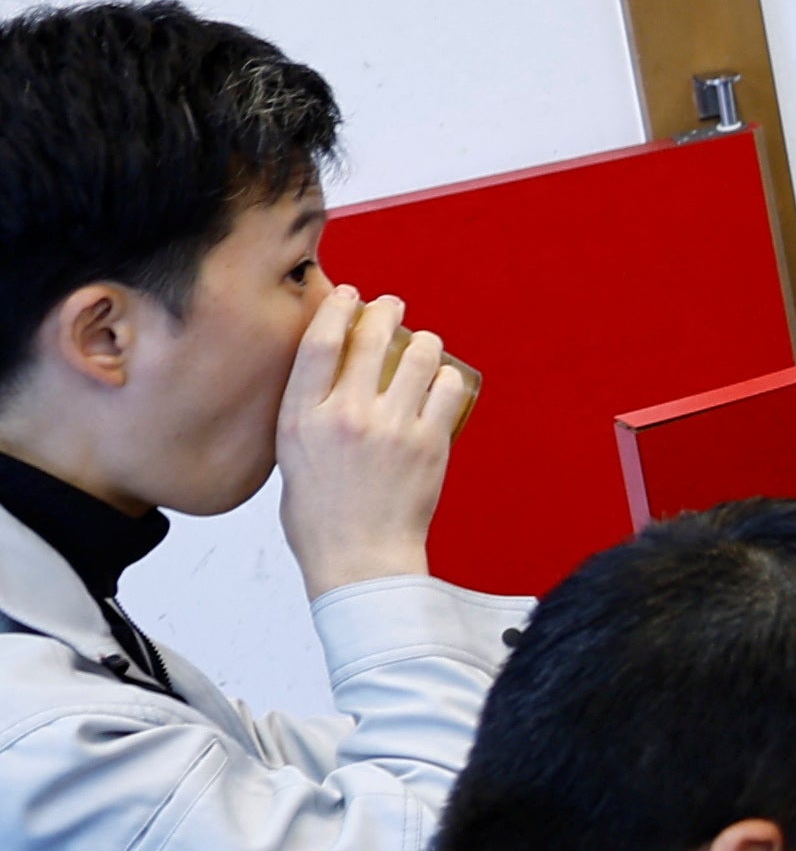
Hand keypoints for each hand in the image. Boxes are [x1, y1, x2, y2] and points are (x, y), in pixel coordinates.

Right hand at [275, 285, 475, 592]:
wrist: (360, 556)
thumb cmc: (320, 514)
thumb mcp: (292, 456)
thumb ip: (309, 412)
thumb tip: (331, 373)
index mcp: (302, 418)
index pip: (318, 344)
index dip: (337, 309)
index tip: (349, 294)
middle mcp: (345, 416)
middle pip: (370, 337)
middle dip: (385, 311)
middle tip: (391, 306)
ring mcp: (391, 427)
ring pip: (419, 354)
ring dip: (423, 342)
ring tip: (421, 345)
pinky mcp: (429, 441)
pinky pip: (447, 388)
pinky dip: (445, 378)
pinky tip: (439, 383)